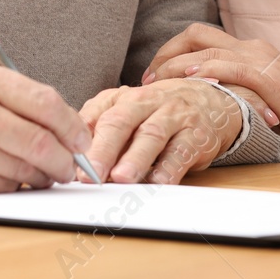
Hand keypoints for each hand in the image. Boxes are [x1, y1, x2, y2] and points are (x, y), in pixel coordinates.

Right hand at [0, 63, 92, 196]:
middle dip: (64, 160)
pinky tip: (5, 179)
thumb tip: (70, 132)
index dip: (72, 126)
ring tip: (38, 174)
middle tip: (70, 168)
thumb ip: (19, 103)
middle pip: (40, 141)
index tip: (83, 141)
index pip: (46, 102)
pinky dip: (13, 188)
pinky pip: (3, 187)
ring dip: (40, 177)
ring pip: (25, 168)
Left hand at [78, 78, 246, 184]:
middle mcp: (147, 101)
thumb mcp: (127, 111)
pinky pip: (182, 150)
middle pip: (121, 121)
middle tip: (91, 173)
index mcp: (123, 97)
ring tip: (121, 179)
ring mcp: (174, 116)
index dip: (81, 139)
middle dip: (104, 149)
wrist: (211, 99)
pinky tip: (158, 181)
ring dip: (135, 158)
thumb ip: (100, 129)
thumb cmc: (159, 111)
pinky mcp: (197, 134)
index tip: (69, 163)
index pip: (97, 114)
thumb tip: (71, 160)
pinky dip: (169, 167)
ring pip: (152, 134)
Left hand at [143, 23, 279, 159]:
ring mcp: (263, 60)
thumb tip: (204, 114)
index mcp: (251, 53)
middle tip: (146, 80)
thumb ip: (236, 101)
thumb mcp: (263, 106)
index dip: (170, 55)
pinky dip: (208, 71)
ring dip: (175, 65)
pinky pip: (233, 67)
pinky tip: (190, 81)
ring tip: (156, 84)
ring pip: (207, 48)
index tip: (152, 79)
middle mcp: (254, 49)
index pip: (200, 39)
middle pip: (195, 34)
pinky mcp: (272, 78)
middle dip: (164, 53)